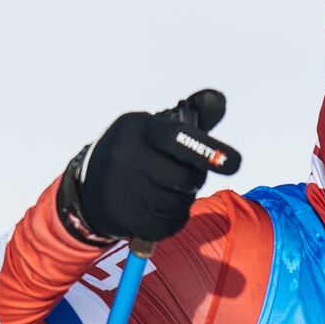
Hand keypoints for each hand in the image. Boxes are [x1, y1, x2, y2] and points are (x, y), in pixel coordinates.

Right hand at [62, 89, 242, 243]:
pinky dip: (172, 217)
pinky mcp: (130, 220)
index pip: (179, 139)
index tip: (235, 163)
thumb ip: (193, 117)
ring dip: (181, 198)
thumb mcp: (157, 128)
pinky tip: (154, 205)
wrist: (89, 189)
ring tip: (160, 187)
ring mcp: (127, 191)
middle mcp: (129, 159)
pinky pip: (172, 223)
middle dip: (193, 178)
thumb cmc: (136, 152)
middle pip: (188, 178)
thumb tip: (220, 100)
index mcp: (140, 129)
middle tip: (178, 172)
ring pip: (181, 203)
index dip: (209, 151)